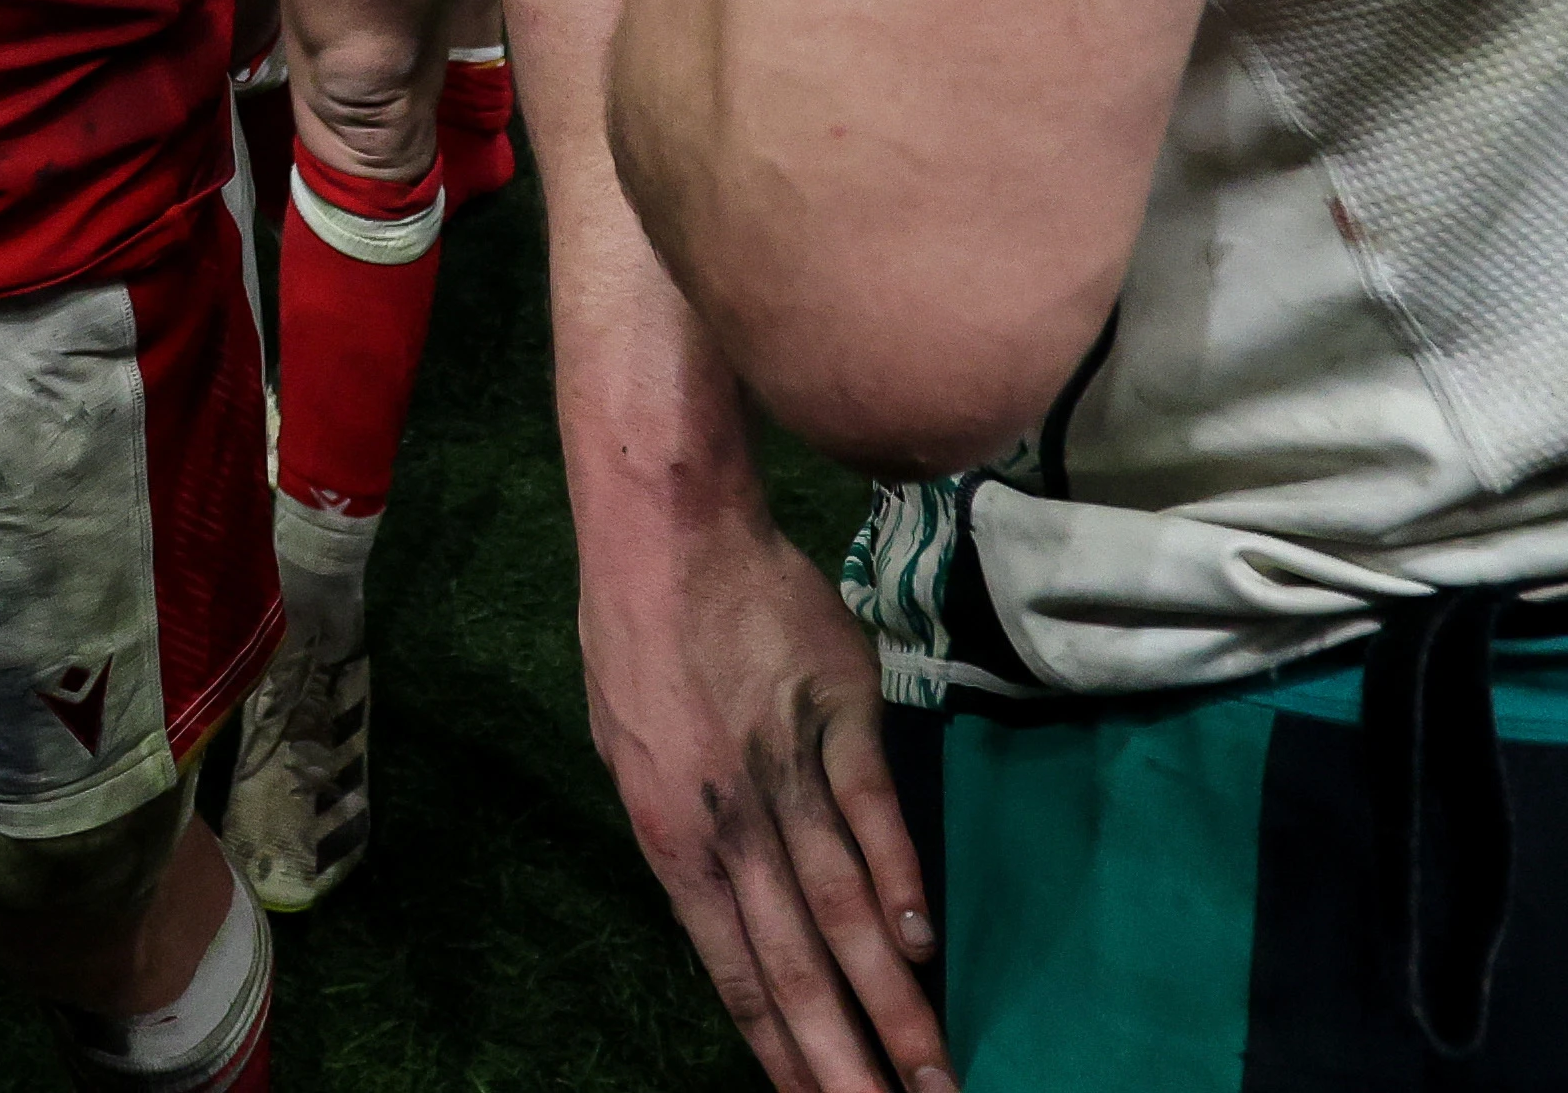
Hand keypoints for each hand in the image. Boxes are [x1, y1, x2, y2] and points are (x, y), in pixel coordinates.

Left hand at [580, 516, 949, 1092]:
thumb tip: (735, 909)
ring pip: (842, 907)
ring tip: (934, 1072)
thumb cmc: (639, 641)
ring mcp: (783, 770)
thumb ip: (690, 838)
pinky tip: (923, 946)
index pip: (733, 973)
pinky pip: (871, 812)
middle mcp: (727, 822)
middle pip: (795, 963)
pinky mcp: (837, 715)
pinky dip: (900, 879)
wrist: (665, 530)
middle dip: (844, 1061)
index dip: (778, 1050)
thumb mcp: (633, 755)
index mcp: (671, 840)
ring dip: (891, 1001)